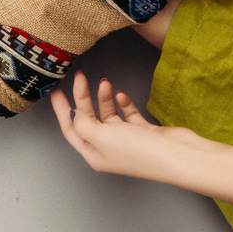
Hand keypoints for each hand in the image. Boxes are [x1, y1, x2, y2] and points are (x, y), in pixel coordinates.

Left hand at [51, 71, 208, 182]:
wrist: (176, 154)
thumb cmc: (141, 152)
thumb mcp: (103, 135)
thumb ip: (84, 124)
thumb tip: (73, 115)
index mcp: (95, 154)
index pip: (71, 129)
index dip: (61, 109)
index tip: (55, 91)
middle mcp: (108, 148)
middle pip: (89, 118)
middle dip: (83, 97)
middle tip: (80, 77)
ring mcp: (125, 139)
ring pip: (107, 113)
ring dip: (104, 97)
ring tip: (104, 82)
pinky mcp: (141, 131)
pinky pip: (126, 113)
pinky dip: (123, 102)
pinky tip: (122, 94)